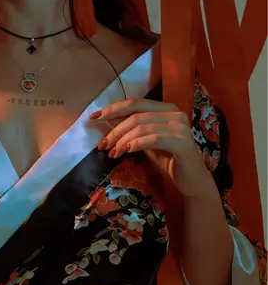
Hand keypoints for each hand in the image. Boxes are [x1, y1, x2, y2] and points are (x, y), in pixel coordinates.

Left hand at [91, 98, 216, 198]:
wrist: (190, 181)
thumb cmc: (167, 160)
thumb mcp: (144, 142)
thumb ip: (131, 129)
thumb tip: (107, 119)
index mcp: (165, 108)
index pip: (135, 103)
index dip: (113, 108)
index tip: (94, 117)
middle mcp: (174, 112)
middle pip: (136, 115)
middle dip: (115, 130)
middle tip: (102, 145)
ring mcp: (180, 126)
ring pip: (142, 127)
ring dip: (122, 141)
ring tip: (113, 153)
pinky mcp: (183, 141)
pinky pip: (153, 139)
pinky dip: (136, 144)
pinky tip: (126, 151)